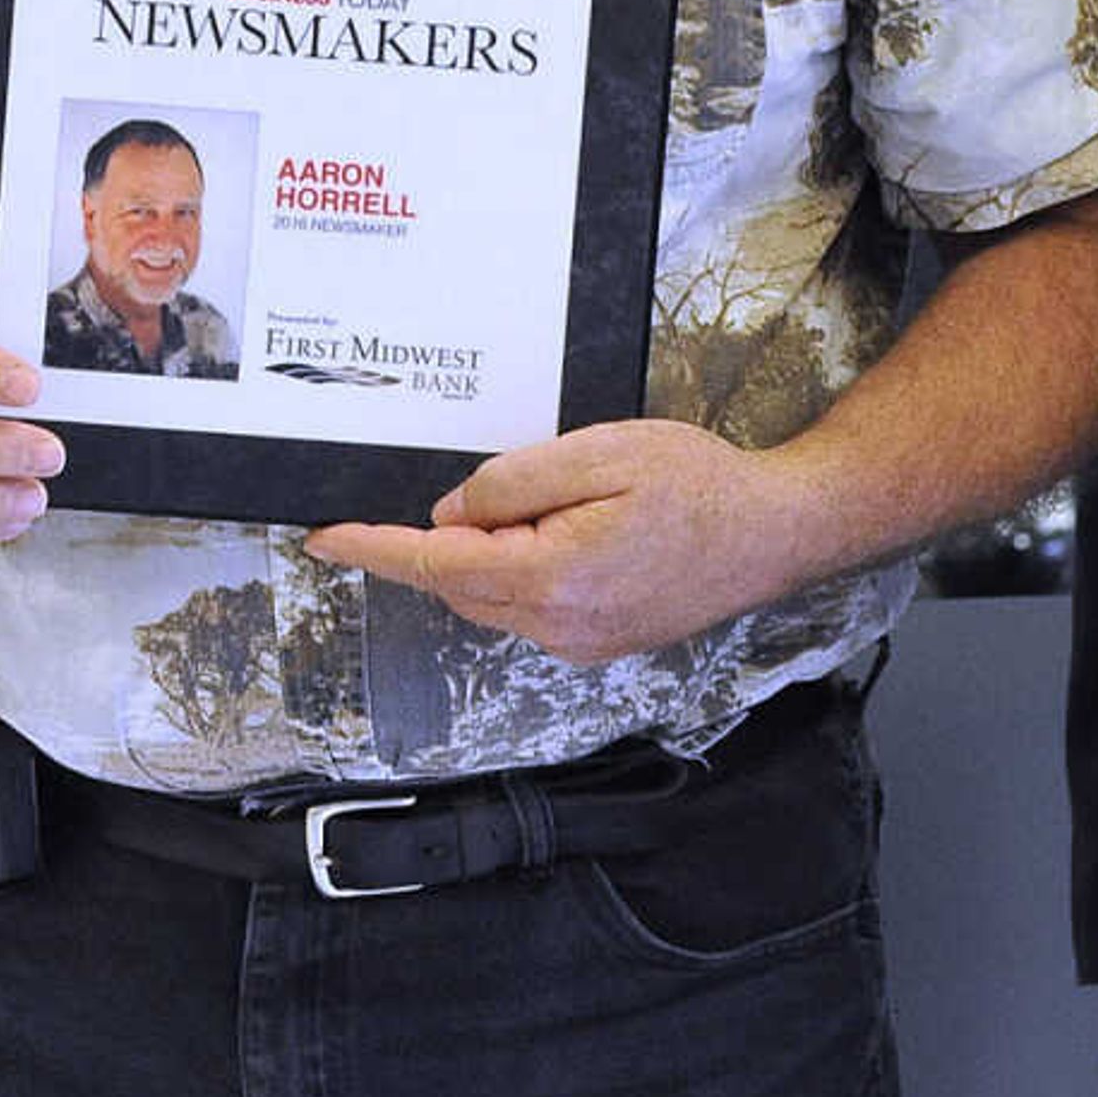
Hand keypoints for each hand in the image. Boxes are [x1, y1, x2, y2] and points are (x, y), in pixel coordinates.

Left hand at [302, 419, 809, 661]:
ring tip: (574, 501)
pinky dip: (525, 568)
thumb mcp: (599, 452)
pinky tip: (578, 529)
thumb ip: (513, 483)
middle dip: (456, 535)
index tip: (324, 538)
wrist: (774, 532)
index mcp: (552, 578)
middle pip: (461, 583)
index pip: (435, 565)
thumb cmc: (699, 485)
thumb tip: (454, 513)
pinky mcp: (596, 643)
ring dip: (497, 550)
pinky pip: (529, 605)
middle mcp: (558, 627)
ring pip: (494, 595)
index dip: (372, 548)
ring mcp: (579, 643)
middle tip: (527, 483)